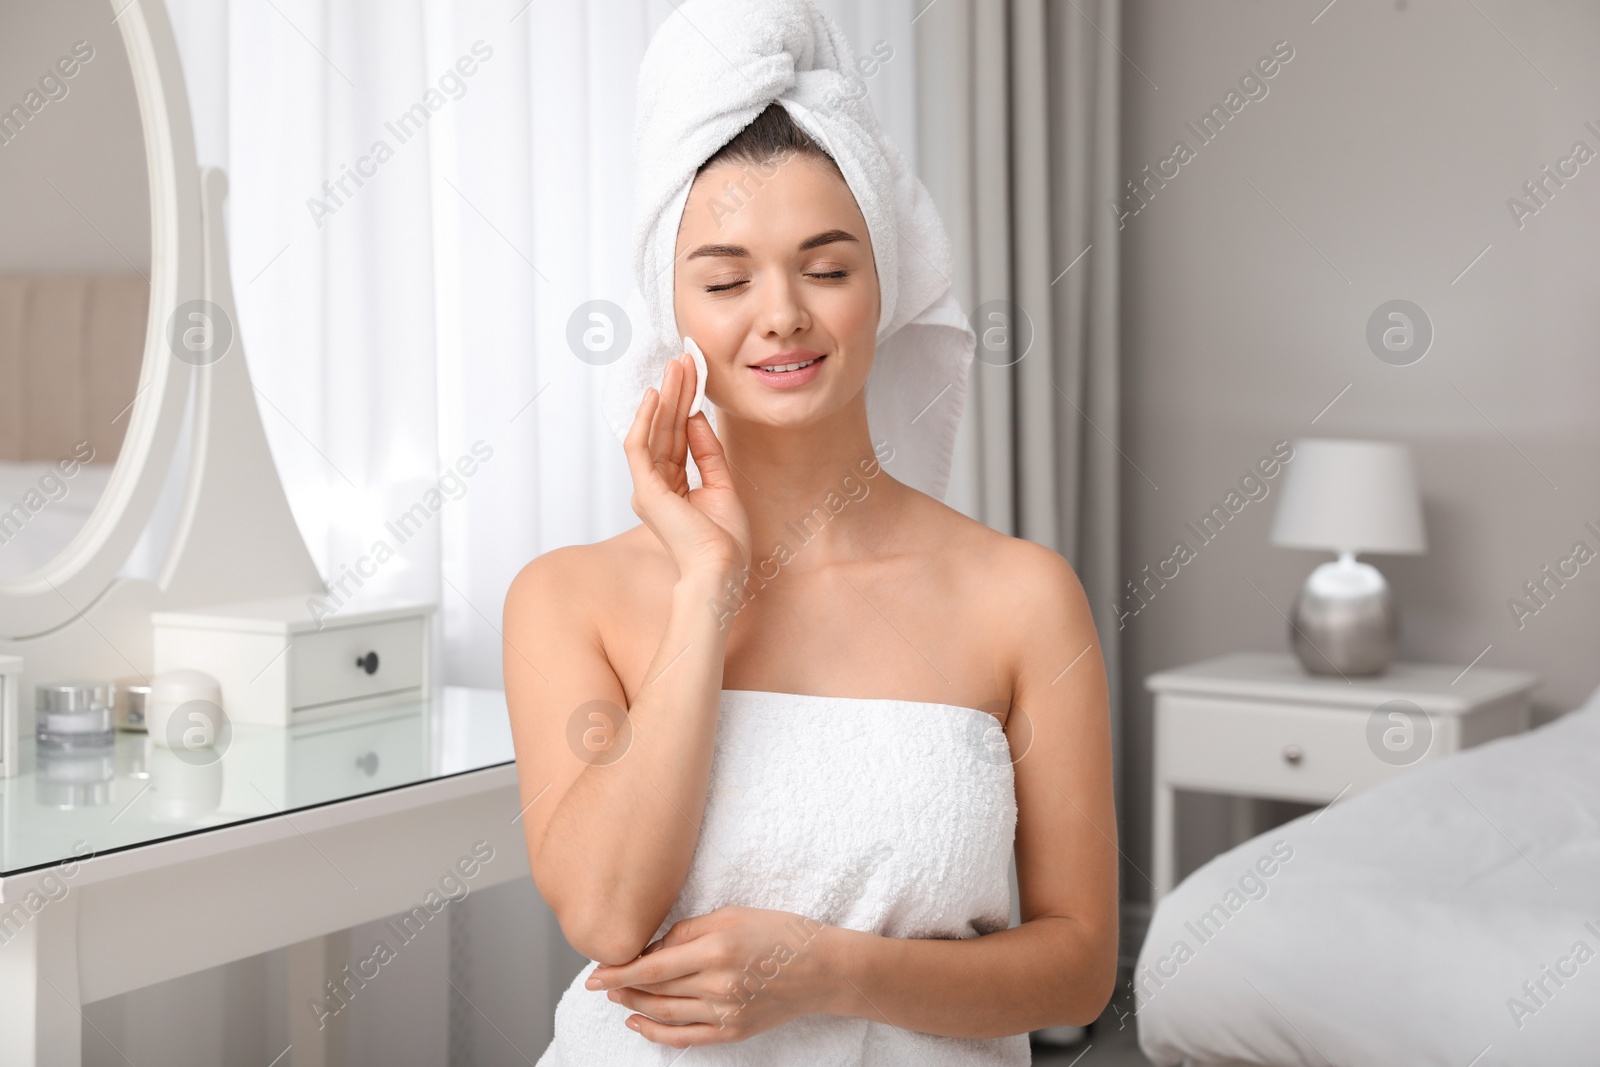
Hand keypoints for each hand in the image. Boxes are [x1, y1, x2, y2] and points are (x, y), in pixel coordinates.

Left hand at [584, 906, 833, 1047]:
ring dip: (635, 1005)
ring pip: (665, 1014)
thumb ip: (688, 930)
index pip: (653, 966)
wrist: (823, 969)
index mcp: (717, 949)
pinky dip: (656, 1033)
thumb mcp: (732, 914)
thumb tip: (653, 947)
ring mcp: (726, 1013)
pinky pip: (686, 1038)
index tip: (594, 973)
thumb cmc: (780, 932)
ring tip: (617, 995)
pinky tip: (637, 1022)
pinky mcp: (733, 1031)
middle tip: (601, 981)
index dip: (619, 971)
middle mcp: (719, 985)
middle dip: (623, 986)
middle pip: (655, 991)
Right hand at [624, 351, 750, 584]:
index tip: (693, 378)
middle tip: (683, 360)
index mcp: (671, 489)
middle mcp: (654, 486)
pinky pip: (640, 446)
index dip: (684, 406)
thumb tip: (696, 419)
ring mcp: (647, 488)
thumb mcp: (722, 485)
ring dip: (665, 397)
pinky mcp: (645, 490)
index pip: (675, 438)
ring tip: (675, 367)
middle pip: (664, 429)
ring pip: (653, 431)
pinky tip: (656, 395)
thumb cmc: (724, 541)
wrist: (722, 569)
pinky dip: (646, 419)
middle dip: (675, 393)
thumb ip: (707, 452)